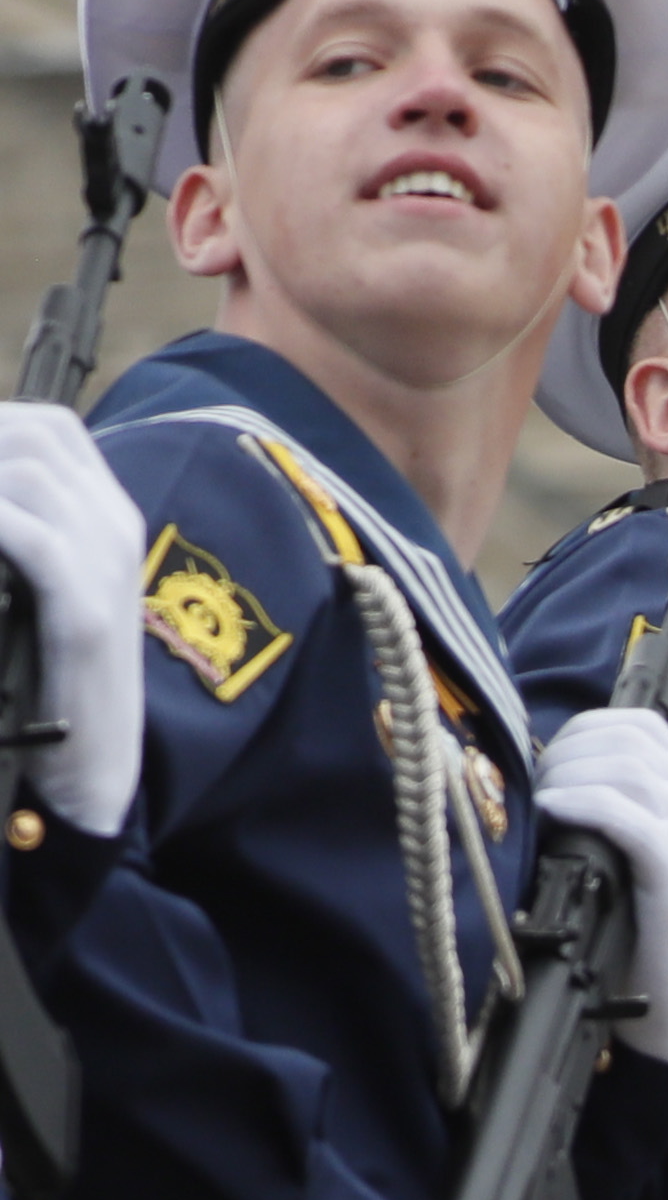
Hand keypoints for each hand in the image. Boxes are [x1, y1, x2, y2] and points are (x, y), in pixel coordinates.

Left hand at [0, 402, 145, 836]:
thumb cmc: (51, 681)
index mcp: (108, 522)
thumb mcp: (38, 591)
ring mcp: (107, 571)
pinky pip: (30, 536)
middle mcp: (115, 533)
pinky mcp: (86, 614)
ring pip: (28, 475)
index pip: (49, 430)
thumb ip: (20, 540)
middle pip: (33, 440)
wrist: (90, 769)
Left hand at [530, 706, 667, 1068]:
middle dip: (568, 751)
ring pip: (625, 768)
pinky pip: (622, 812)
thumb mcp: (632, 860)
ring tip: (542, 804)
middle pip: (629, 739)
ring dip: (567, 775)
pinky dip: (578, 802)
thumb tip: (549, 772)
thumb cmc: (639, 938)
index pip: (642, 726)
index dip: (586, 729)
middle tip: (537, 787)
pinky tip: (551, 812)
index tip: (550, 762)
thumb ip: (614, 812)